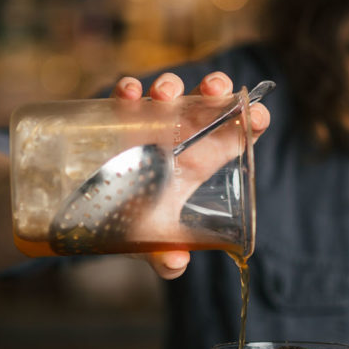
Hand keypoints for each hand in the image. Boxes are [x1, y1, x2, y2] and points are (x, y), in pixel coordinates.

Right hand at [112, 71, 270, 278]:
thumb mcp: (151, 243)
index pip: (236, 134)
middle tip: (215, 91)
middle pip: (208, 102)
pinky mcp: (118, 118)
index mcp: (201, 159)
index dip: (252, 120)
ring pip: (169, 91)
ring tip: (165, 94)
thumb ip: (165, 257)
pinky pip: (126, 95)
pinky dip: (127, 88)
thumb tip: (174, 263)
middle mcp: (180, 136)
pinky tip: (128, 94)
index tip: (258, 116)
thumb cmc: (134, 223)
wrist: (91, 213)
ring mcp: (150, 122)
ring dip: (171, 84)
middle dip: (217, 88)